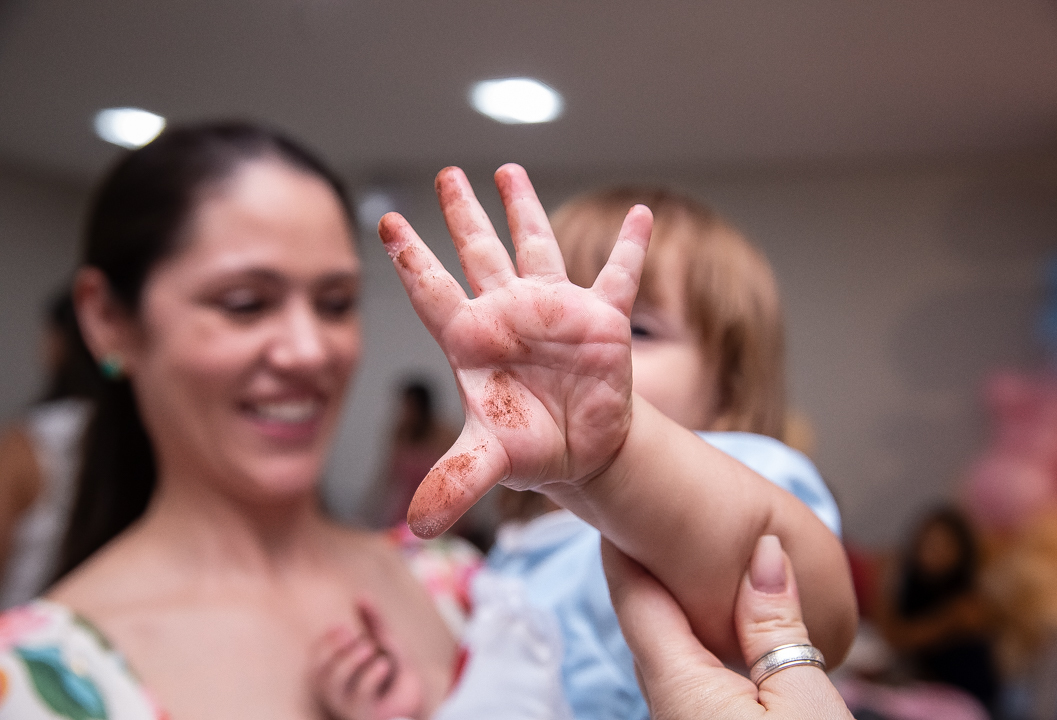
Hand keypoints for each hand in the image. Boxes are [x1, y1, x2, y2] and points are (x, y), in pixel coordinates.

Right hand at [310, 598, 424, 719]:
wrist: (421, 702)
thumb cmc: (397, 674)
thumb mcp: (386, 643)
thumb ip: (373, 621)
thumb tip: (360, 594)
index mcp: (336, 678)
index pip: (315, 662)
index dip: (323, 643)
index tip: (341, 627)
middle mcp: (338, 695)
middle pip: (320, 673)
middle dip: (333, 649)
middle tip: (351, 633)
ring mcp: (350, 708)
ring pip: (334, 685)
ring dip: (349, 660)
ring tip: (369, 647)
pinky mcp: (366, 716)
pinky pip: (360, 696)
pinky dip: (370, 675)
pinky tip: (383, 664)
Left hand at [379, 164, 651, 537]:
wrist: (581, 451)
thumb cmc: (530, 447)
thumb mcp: (491, 460)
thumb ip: (456, 481)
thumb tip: (418, 526)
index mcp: (473, 341)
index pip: (434, 291)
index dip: (411, 258)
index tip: (387, 221)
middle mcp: (508, 315)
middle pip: (479, 254)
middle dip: (463, 214)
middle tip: (445, 174)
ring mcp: (554, 311)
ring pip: (536, 247)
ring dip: (525, 209)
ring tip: (508, 169)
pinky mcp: (599, 320)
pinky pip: (618, 276)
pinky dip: (630, 246)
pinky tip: (640, 214)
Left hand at [603, 534, 853, 719]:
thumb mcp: (804, 701)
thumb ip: (776, 625)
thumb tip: (762, 550)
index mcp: (681, 689)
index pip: (639, 602)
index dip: (628, 552)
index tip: (618, 510)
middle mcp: (668, 708)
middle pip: (648, 624)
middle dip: (648, 572)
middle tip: (652, 521)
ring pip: (667, 652)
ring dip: (675, 605)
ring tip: (689, 559)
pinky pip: (687, 679)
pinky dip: (696, 640)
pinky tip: (719, 625)